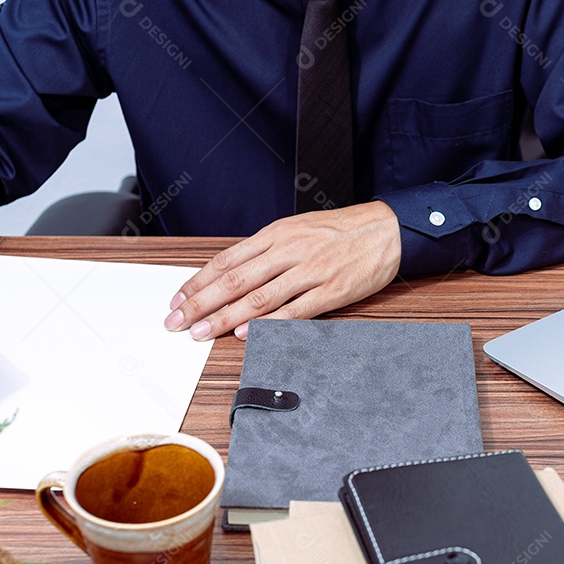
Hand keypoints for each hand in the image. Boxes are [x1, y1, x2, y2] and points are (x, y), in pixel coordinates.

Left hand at [164, 201, 400, 339]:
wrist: (386, 229)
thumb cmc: (341, 231)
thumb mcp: (298, 229)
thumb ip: (267, 251)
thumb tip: (233, 274)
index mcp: (277, 234)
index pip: (227, 260)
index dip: (198, 282)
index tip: (177, 300)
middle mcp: (288, 250)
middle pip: (234, 279)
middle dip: (201, 303)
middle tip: (177, 322)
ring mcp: (310, 271)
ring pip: (257, 297)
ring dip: (225, 318)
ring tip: (201, 333)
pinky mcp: (331, 291)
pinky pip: (293, 310)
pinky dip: (267, 324)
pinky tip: (246, 334)